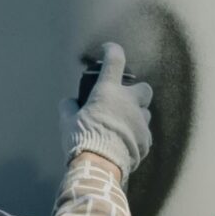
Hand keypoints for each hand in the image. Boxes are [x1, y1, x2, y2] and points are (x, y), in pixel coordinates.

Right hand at [63, 42, 154, 174]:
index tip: (109, 50)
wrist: (100, 165)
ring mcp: (141, 121)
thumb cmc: (82, 139)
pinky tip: (125, 144)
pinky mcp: (146, 140)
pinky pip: (144, 135)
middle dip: (137, 93)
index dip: (112, 51)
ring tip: (123, 127)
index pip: (114, 61)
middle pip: (145, 89)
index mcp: (108, 92)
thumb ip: (69, 108)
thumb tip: (69, 102)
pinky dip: (136, 137)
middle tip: (125, 102)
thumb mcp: (67, 122)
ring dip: (136, 116)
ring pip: (146, 113)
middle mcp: (129, 102)